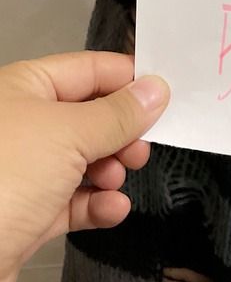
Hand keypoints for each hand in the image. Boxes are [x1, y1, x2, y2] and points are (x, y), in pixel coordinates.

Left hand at [0, 51, 169, 281]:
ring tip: (117, 180)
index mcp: (25, 87)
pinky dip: (97, 203)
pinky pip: (73, 200)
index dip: (128, 79)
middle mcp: (23, 122)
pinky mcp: (26, 212)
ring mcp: (24, 169)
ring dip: (110, 169)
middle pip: (90, 116)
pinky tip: (112, 209)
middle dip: (122, 132)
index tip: (165, 95)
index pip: (89, 69)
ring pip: (84, 159)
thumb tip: (157, 89)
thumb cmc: (6, 175)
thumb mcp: (70, 133)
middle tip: (141, 148)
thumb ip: (119, 113)